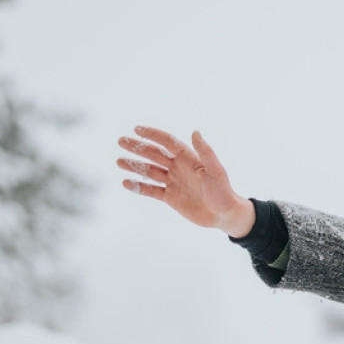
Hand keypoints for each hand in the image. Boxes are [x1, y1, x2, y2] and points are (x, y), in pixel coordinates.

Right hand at [117, 126, 255, 236]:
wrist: (224, 215)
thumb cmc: (223, 191)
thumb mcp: (215, 170)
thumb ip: (205, 152)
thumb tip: (195, 132)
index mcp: (188, 158)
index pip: (167, 142)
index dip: (153, 134)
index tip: (137, 129)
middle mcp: (178, 168)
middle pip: (154, 154)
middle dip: (138, 147)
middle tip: (121, 141)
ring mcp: (173, 182)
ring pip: (149, 171)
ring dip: (134, 165)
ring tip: (119, 161)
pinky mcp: (170, 197)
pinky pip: (151, 190)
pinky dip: (138, 187)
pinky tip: (126, 182)